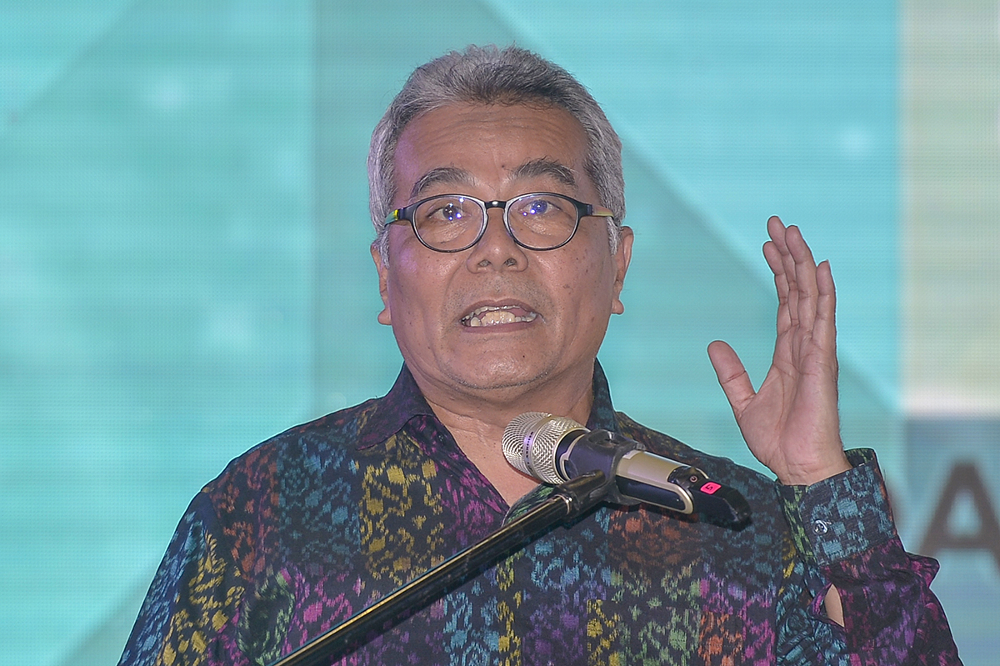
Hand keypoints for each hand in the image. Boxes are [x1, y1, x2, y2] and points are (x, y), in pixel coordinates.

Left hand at [708, 216, 850, 485]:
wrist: (797, 467)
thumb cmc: (778, 440)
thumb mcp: (743, 402)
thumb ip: (731, 373)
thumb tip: (714, 344)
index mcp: (788, 354)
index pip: (785, 303)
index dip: (778, 272)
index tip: (768, 244)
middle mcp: (804, 347)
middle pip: (798, 291)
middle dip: (788, 256)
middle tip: (779, 223)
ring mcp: (815, 352)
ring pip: (809, 298)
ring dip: (802, 264)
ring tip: (793, 232)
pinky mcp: (820, 363)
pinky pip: (822, 321)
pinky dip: (822, 294)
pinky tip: (820, 268)